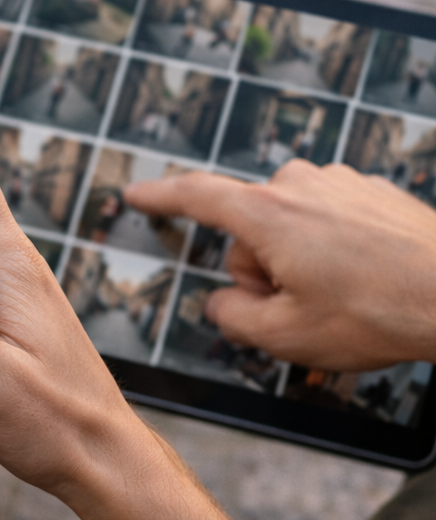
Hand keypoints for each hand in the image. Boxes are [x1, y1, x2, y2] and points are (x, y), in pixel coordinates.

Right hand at [123, 160, 435, 369]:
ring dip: (298, 260)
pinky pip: (327, 218)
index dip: (160, 197)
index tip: (137, 193)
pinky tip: (362, 278)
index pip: (196, 196)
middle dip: (262, 269)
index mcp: (269, 215)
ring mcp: (340, 183)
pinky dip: (332, 248)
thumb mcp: (285, 336)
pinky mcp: (370, 190)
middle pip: (249, 229)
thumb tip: (225, 302)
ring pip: (290, 225)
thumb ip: (232, 318)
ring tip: (339, 295)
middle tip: (297, 306)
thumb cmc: (382, 311)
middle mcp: (301, 186)